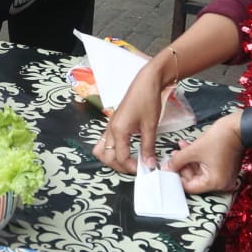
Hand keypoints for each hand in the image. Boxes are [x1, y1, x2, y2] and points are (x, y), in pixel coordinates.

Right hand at [94, 56, 171, 172]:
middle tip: (136, 168)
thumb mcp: (150, 126)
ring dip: (111, 159)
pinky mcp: (113, 123)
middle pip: (107, 157)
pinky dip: (112, 150)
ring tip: (128, 161)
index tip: (145, 169)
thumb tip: (149, 165)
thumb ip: (148, 147)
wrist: (146, 82)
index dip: (132, 167)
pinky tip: (126, 150)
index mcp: (118, 130)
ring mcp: (110, 126)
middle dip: (120, 166)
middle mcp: (110, 129)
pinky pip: (105, 141)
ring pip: (101, 150)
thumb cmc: (147, 100)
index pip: (120, 157)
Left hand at [167, 113, 244, 193]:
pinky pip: (206, 166)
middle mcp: (221, 183)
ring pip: (199, 170)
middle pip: (194, 179)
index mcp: (215, 183)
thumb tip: (167, 168)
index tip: (169, 169)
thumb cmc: (220, 139)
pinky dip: (197, 158)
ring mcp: (223, 176)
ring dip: (189, 159)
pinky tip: (188, 147)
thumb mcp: (194, 150)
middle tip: (173, 155)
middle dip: (183, 165)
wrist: (239, 127)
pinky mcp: (224, 168)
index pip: (190, 187)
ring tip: (180, 147)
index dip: (177, 177)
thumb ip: (177, 161)